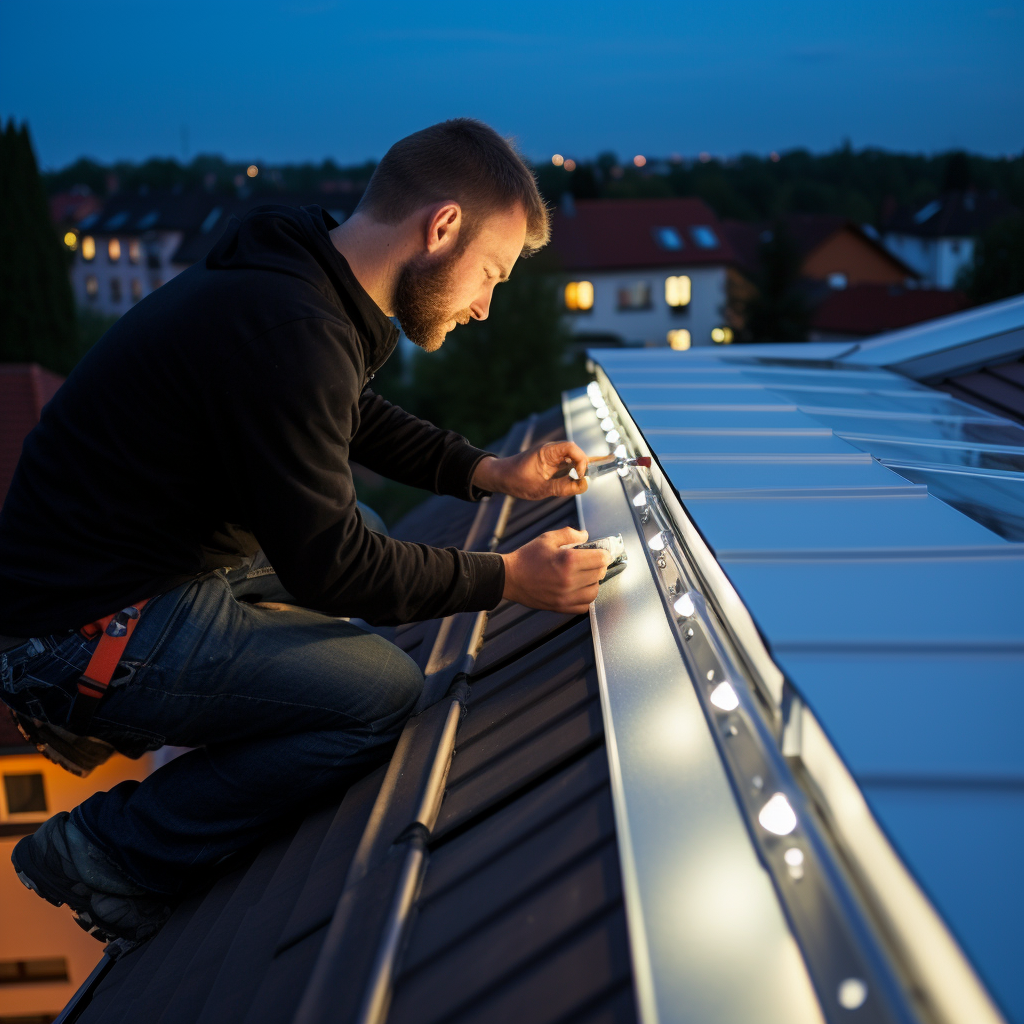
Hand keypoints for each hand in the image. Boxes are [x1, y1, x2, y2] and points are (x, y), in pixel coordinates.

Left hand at [473, 441, 589, 499]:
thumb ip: (563, 488)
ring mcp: (552, 456)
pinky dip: (571, 473)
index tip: (579, 475)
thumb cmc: (516, 481)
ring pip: (572, 459)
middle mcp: (551, 451)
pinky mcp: (551, 464)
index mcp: (547, 451)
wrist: (500, 477)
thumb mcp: (540, 489)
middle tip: (581, 481)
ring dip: (577, 470)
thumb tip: (584, 485)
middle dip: (582, 466)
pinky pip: (566, 465)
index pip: (571, 448)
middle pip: (575, 453)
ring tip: (576, 483)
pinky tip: (571, 483)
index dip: (581, 460)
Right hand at [501, 527, 609, 613]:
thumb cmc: (527, 558)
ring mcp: (566, 596)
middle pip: (599, 574)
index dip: (603, 554)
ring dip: (593, 582)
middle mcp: (569, 580)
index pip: (601, 559)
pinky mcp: (561, 607)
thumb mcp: (547, 539)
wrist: (509, 578)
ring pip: (594, 591)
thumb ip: (569, 534)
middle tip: (592, 562)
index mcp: (568, 560)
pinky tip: (579, 589)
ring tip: (585, 576)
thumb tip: (585, 536)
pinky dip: (585, 598)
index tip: (601, 552)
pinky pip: (584, 606)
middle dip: (598, 566)